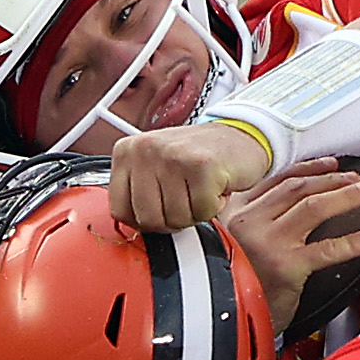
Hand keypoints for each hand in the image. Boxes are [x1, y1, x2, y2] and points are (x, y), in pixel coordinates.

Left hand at [109, 122, 272, 230]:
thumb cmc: (197, 156)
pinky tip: (216, 185)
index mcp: (127, 151)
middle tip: (186, 200)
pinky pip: (202, 211)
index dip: (145, 221)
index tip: (161, 210)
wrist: (239, 135)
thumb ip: (136, 192)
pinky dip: (215, 206)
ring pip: (175, 218)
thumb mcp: (155, 167)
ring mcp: (173, 155)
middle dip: (172, 219)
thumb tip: (129, 224)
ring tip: (201, 188)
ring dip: (195, 212)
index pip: (120, 210)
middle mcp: (146, 149)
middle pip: (148, 219)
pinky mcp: (201, 165)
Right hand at [219, 159, 359, 332]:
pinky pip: (325, 249)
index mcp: (236, 212)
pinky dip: (351, 242)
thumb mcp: (236, 242)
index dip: (310, 170)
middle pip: (298, 189)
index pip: (278, 180)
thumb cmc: (238, 284)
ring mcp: (267, 242)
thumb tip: (299, 198)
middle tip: (357, 179)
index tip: (331, 166)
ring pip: (313, 208)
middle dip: (333, 180)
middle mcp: (248, 221)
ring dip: (345, 197)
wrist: (227, 322)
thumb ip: (258, 220)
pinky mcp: (285, 266)